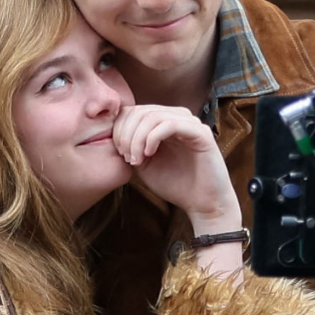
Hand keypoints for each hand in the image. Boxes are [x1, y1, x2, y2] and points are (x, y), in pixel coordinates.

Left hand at [112, 105, 240, 230]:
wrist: (202, 203)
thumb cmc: (175, 185)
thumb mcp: (144, 164)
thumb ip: (131, 145)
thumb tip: (112, 132)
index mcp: (164, 123)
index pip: (133, 110)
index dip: (120, 128)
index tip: (119, 153)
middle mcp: (178, 117)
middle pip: (140, 111)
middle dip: (126, 135)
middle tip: (127, 158)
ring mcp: (191, 123)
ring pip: (153, 115)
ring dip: (137, 138)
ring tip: (137, 160)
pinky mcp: (201, 133)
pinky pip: (170, 124)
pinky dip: (153, 138)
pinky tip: (149, 154)